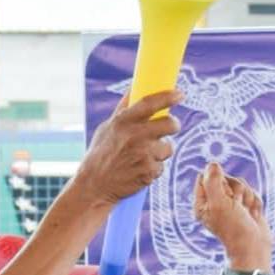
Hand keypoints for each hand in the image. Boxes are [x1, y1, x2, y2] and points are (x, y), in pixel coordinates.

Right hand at [64, 80, 180, 224]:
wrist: (94, 187)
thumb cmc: (99, 155)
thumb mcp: (107, 128)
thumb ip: (123, 110)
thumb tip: (133, 87)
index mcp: (124, 122)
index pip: (151, 103)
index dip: (168, 97)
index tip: (179, 94)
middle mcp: (135, 136)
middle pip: (169, 124)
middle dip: (174, 125)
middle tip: (172, 126)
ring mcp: (143, 154)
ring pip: (168, 148)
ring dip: (161, 151)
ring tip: (146, 156)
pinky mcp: (148, 172)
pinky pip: (161, 167)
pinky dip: (153, 169)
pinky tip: (140, 170)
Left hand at [186, 157, 269, 274]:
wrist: (253, 246)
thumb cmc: (233, 229)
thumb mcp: (219, 203)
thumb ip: (213, 182)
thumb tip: (212, 164)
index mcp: (202, 203)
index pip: (206, 176)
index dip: (218, 180)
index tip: (224, 196)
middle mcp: (215, 202)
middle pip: (226, 177)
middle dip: (236, 189)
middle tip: (237, 206)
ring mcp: (231, 204)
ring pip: (241, 184)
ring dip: (247, 197)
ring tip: (245, 213)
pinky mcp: (245, 205)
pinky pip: (252, 192)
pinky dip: (254, 203)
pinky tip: (252, 215)